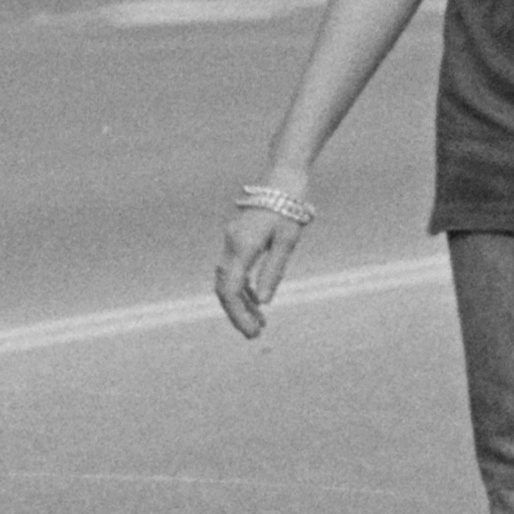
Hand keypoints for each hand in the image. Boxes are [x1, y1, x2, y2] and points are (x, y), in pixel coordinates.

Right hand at [213, 184, 314, 336]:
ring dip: (240, 303)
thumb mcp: (287, 241)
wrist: (282, 177)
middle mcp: (231, 244)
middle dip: (237, 314)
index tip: (253, 333)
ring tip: (259, 323)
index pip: (231, 289)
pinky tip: (256, 301)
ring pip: (227, 280)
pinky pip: (233, 270)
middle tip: (255, 335)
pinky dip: (242, 288)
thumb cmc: (289, 208)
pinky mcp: (237, 239)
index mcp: (242, 246)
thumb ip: (273, 271)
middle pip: (224, 288)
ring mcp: (231, 241)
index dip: (238, 315)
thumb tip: (263, 303)